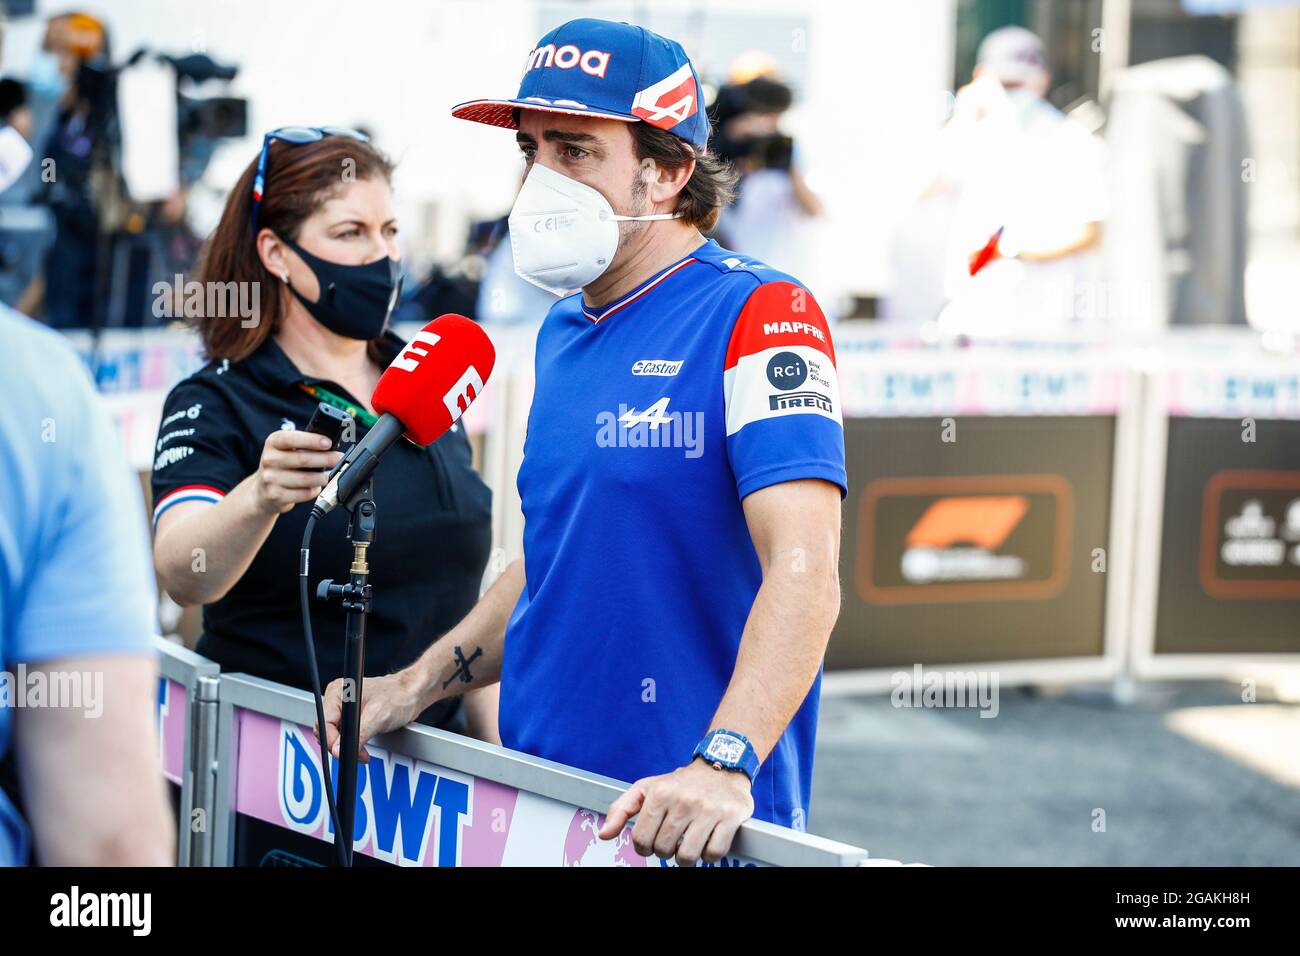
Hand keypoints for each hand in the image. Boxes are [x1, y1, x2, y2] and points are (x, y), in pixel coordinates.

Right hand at [253, 429, 342, 514]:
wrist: (262, 490)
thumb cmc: (282, 465)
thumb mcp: (287, 450)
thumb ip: (304, 445)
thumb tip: (331, 446)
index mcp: (273, 443)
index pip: (291, 439)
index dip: (312, 440)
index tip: (328, 443)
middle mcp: (269, 459)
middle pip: (302, 459)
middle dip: (326, 459)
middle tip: (339, 459)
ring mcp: (270, 479)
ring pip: (306, 479)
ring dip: (323, 477)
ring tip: (330, 475)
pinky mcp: (276, 496)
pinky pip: (304, 493)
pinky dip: (315, 490)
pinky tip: (316, 487)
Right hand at [316, 671, 422, 763]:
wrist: (414, 694)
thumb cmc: (399, 696)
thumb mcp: (378, 717)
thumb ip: (358, 734)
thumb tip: (338, 750)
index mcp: (338, 692)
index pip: (324, 723)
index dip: (332, 741)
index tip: (344, 753)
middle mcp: (337, 698)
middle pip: (326, 731)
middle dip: (340, 746)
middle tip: (360, 754)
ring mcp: (343, 707)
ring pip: (334, 735)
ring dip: (347, 747)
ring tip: (363, 752)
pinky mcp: (350, 716)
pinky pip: (343, 734)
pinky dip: (351, 744)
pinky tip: (362, 747)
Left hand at [598, 758, 753, 865]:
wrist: (721, 767)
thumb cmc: (681, 783)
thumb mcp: (647, 789)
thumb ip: (621, 810)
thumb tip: (604, 835)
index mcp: (660, 793)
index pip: (641, 839)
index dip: (644, 847)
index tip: (652, 842)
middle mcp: (684, 800)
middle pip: (663, 849)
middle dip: (665, 851)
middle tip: (673, 840)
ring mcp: (708, 809)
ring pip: (688, 856)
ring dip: (686, 857)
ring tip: (688, 845)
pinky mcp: (730, 817)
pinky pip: (714, 853)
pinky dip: (709, 855)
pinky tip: (706, 842)